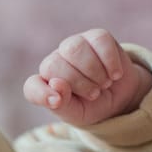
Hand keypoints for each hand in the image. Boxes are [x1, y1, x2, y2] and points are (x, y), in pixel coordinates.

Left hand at [23, 29, 151, 125]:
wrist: (119, 98)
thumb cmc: (90, 107)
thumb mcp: (75, 114)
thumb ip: (61, 104)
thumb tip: (56, 85)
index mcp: (44, 85)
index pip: (32, 87)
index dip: (42, 94)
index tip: (57, 102)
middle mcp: (54, 62)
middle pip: (54, 64)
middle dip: (78, 83)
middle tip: (94, 94)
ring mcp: (73, 46)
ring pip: (74, 48)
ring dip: (93, 71)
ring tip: (104, 83)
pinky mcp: (95, 37)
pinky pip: (99, 40)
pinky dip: (110, 61)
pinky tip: (115, 74)